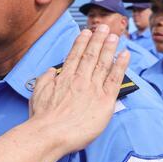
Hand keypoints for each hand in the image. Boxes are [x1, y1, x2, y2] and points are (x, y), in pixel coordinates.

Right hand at [29, 25, 129, 154]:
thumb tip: (52, 71)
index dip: (81, 42)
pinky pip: (115, 79)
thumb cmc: (42, 118)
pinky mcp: (104, 100)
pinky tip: (125, 54)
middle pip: (91, 55)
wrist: (50, 133)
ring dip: (109, 47)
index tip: (86, 32)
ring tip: (114, 35)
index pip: (75, 56)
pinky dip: (120, 65)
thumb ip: (46, 79)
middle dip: (98, 39)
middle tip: (104, 27)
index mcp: (64, 78)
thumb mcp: (37, 94)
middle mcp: (79, 79)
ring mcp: (93, 88)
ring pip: (103, 63)